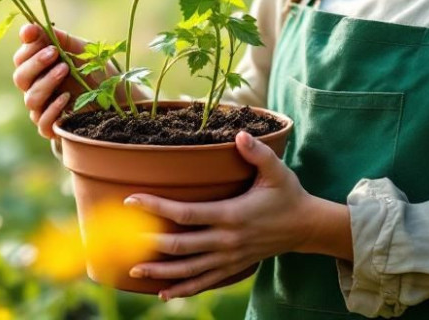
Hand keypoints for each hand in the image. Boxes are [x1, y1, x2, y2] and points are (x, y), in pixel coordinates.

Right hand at [11, 23, 87, 139]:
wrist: (120, 97)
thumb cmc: (98, 71)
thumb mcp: (82, 50)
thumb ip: (59, 39)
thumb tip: (31, 27)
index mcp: (40, 68)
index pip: (21, 58)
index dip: (26, 45)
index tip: (32, 33)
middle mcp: (38, 88)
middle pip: (20, 78)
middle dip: (35, 63)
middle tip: (54, 53)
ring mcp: (44, 109)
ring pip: (30, 99)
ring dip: (46, 83)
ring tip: (65, 70)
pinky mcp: (53, 127)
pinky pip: (42, 122)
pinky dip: (52, 109)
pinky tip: (66, 97)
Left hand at [124, 131, 350, 299]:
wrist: (306, 228)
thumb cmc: (288, 194)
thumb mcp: (276, 170)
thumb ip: (258, 153)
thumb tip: (239, 135)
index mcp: (232, 215)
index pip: (186, 214)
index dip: (157, 208)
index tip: (132, 199)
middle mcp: (227, 241)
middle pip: (180, 246)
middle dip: (149, 243)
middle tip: (122, 238)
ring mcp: (229, 259)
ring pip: (188, 270)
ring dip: (160, 272)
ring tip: (133, 270)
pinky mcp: (233, 269)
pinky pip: (204, 283)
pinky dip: (182, 289)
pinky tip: (163, 293)